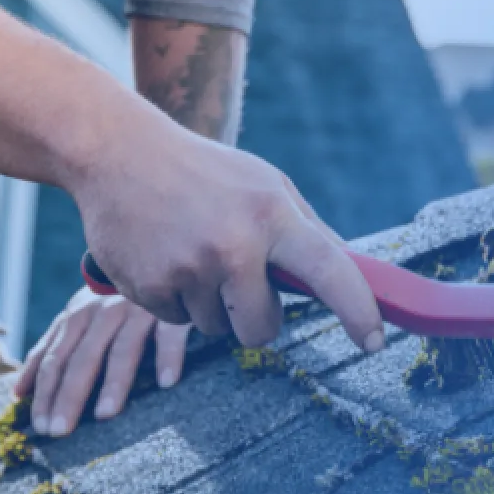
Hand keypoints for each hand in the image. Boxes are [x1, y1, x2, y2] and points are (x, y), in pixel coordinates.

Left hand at [14, 287, 190, 436]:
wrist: (152, 256)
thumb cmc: (110, 300)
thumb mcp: (76, 318)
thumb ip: (50, 350)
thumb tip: (18, 393)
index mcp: (77, 317)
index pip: (55, 359)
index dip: (45, 393)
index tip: (40, 426)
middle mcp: (103, 313)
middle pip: (83, 358)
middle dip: (69, 395)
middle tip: (61, 430)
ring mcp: (137, 310)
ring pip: (122, 349)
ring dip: (113, 382)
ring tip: (104, 414)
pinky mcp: (171, 310)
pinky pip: (169, 334)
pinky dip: (168, 356)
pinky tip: (166, 382)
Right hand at [70, 125, 384, 358]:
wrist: (117, 152)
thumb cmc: (206, 172)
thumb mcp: (266, 185)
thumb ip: (308, 231)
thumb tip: (355, 274)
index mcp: (272, 214)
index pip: (331, 271)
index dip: (359, 310)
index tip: (375, 341)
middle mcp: (234, 245)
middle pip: (264, 327)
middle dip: (256, 318)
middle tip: (237, 278)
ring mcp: (189, 269)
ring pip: (217, 329)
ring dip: (211, 305)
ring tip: (191, 251)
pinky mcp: (148, 288)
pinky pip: (178, 323)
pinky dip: (176, 299)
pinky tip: (163, 256)